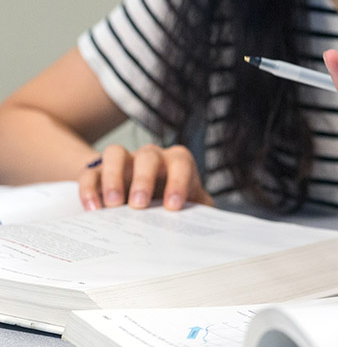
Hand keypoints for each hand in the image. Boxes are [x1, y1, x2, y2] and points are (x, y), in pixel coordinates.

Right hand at [77, 144, 213, 210]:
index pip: (181, 163)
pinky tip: (92, 210)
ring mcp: (123, 161)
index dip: (178, 182)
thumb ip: (200, 209)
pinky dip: (89, 190)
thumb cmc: (171, 200)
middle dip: (144, 179)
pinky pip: (90, 173)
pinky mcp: (98, 172)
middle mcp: (150, 157)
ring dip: (113, 178)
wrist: (143, 195)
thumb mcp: (189, 203)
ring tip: (113, 205)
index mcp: (176, 162)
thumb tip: (207, 223)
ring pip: (115, 155)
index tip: (173, 206)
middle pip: (147, 156)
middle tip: (139, 205)